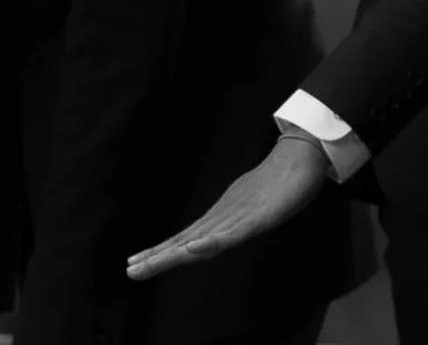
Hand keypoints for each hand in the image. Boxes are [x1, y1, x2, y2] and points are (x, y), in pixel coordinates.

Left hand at [125, 134, 328, 280]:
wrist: (297, 157)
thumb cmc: (274, 184)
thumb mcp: (249, 211)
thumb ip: (234, 224)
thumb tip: (218, 233)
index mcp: (219, 219)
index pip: (184, 240)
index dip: (160, 253)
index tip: (134, 264)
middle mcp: (221, 218)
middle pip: (185, 242)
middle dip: (157, 257)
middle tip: (130, 270)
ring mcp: (237, 217)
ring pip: (201, 240)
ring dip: (174, 253)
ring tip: (149, 264)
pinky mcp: (257, 217)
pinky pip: (232, 234)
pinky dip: (211, 242)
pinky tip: (193, 248)